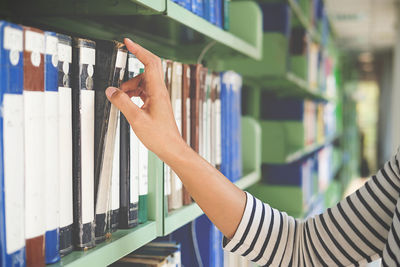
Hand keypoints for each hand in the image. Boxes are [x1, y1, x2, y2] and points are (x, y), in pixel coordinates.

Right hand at [105, 38, 186, 160]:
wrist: (171, 148)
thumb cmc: (160, 136)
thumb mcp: (136, 119)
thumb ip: (122, 102)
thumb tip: (111, 91)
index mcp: (157, 91)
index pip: (149, 62)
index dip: (138, 50)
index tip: (128, 42)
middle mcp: (160, 91)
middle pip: (147, 68)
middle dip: (132, 68)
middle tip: (120, 68)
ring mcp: (159, 97)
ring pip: (143, 81)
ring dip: (130, 85)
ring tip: (122, 97)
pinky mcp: (156, 103)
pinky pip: (144, 91)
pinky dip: (134, 93)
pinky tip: (128, 102)